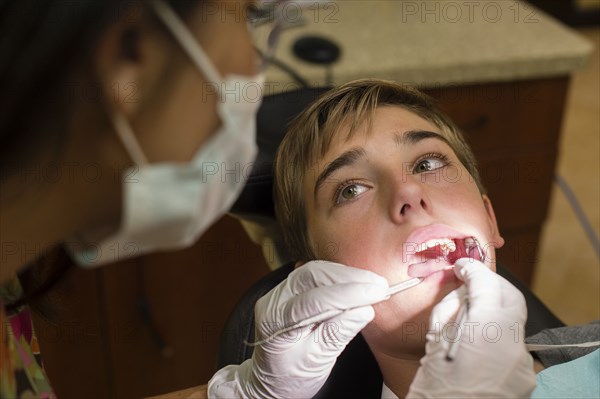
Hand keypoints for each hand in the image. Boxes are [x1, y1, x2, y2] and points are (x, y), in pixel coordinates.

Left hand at [208, 260, 388, 398]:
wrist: (271, 380)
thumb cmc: (288, 376)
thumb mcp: (315, 362)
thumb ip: (337, 334)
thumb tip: (364, 311)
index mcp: (274, 321)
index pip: (315, 299)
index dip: (349, 293)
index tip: (376, 292)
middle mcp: (273, 300)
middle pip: (313, 275)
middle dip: (349, 278)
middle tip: (379, 285)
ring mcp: (279, 291)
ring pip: (315, 271)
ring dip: (346, 274)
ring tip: (373, 283)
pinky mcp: (290, 289)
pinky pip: (315, 275)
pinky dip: (338, 276)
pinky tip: (357, 282)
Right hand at [407, 259, 535, 397]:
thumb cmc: (435, 392)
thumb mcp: (434, 345)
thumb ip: (449, 312)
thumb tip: (460, 294)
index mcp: (484, 333)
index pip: (486, 285)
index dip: (473, 271)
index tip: (462, 267)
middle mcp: (511, 345)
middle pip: (510, 297)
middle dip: (491, 284)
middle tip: (470, 282)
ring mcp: (522, 363)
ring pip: (513, 321)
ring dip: (494, 310)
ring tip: (469, 314)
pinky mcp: (524, 377)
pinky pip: (513, 344)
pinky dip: (496, 335)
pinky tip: (477, 342)